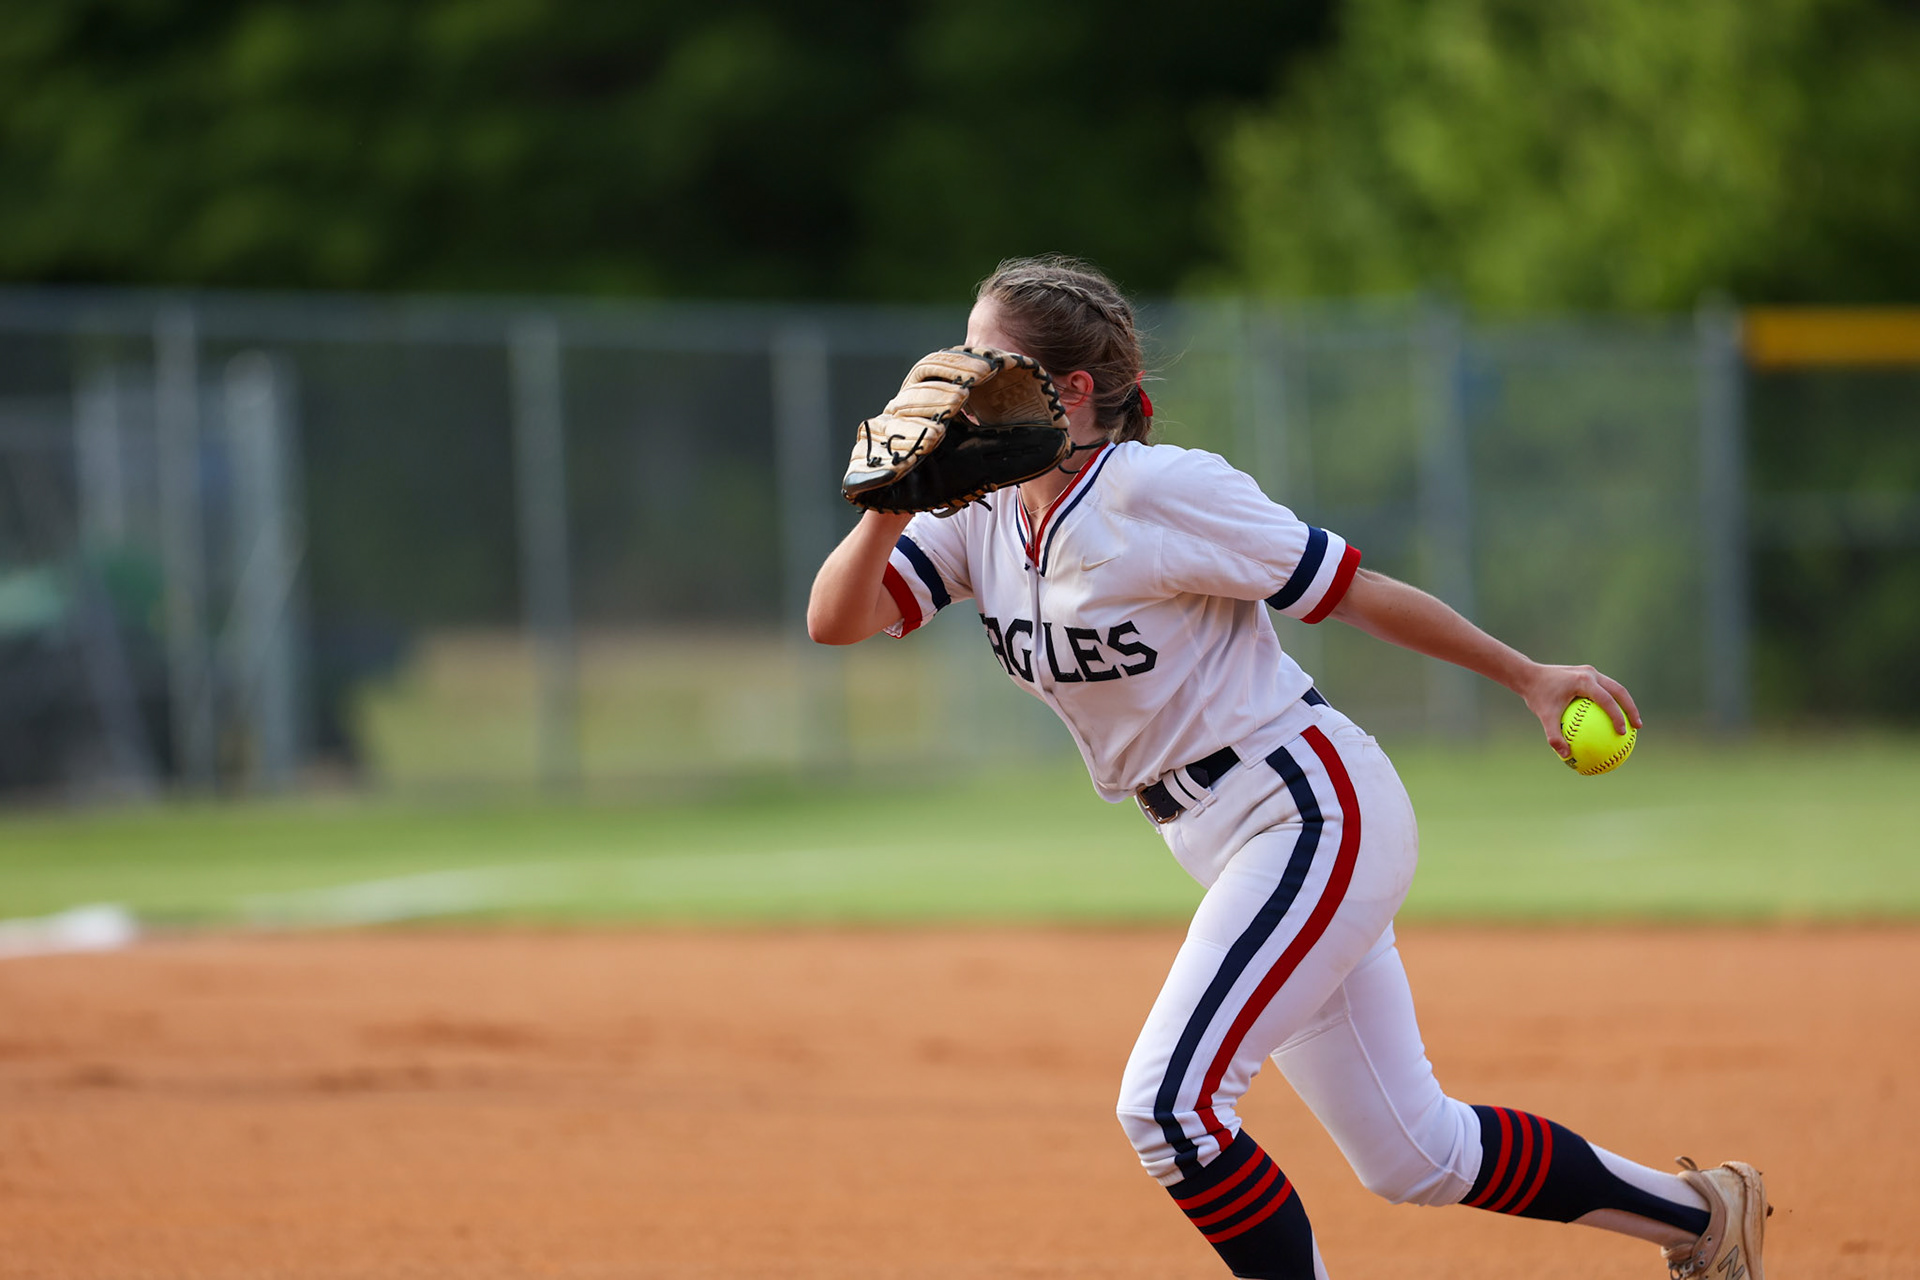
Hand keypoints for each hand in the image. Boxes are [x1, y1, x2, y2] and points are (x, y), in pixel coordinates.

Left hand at [1518, 663, 1641, 758]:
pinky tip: (1612, 720)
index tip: (1622, 732)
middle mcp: (1590, 674)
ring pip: (1615, 688)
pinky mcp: (1588, 674)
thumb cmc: (1537, 696)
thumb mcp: (1544, 716)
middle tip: (1637, 727)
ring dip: (1625, 704)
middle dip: (1631, 709)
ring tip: (1632, 724)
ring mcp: (1590, 672)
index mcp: (1583, 681)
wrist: (1529, 675)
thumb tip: (1566, 756)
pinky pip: (1604, 690)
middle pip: (1619, 691)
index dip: (1617, 716)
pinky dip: (1612, 703)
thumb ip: (1554, 736)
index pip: (1606, 700)